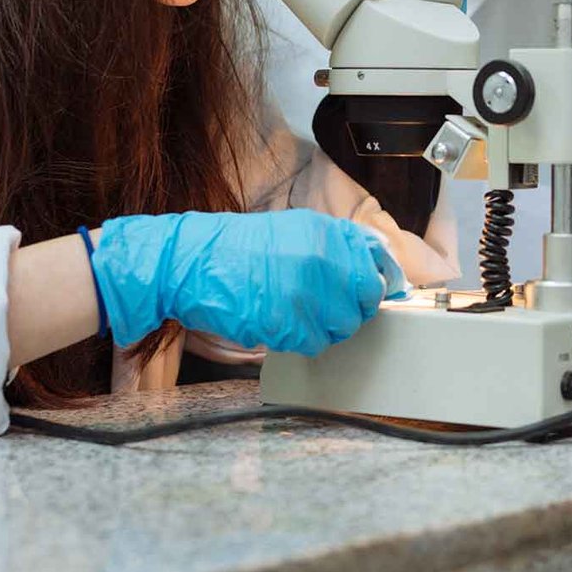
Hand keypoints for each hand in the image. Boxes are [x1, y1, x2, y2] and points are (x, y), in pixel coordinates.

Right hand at [90, 209, 404, 355]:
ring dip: (327, 326)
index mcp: (328, 235)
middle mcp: (322, 262)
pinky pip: (314, 343)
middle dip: (353, 308)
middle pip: (364, 302)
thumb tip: (377, 263)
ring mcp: (304, 294)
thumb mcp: (296, 227)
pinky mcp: (284, 324)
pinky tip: (282, 323)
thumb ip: (338, 244)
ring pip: (342, 327)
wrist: (193, 262)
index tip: (376, 294)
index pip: (377, 269)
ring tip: (301, 314)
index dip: (378, 286)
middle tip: (330, 307)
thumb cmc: (241, 247)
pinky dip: (302, 339)